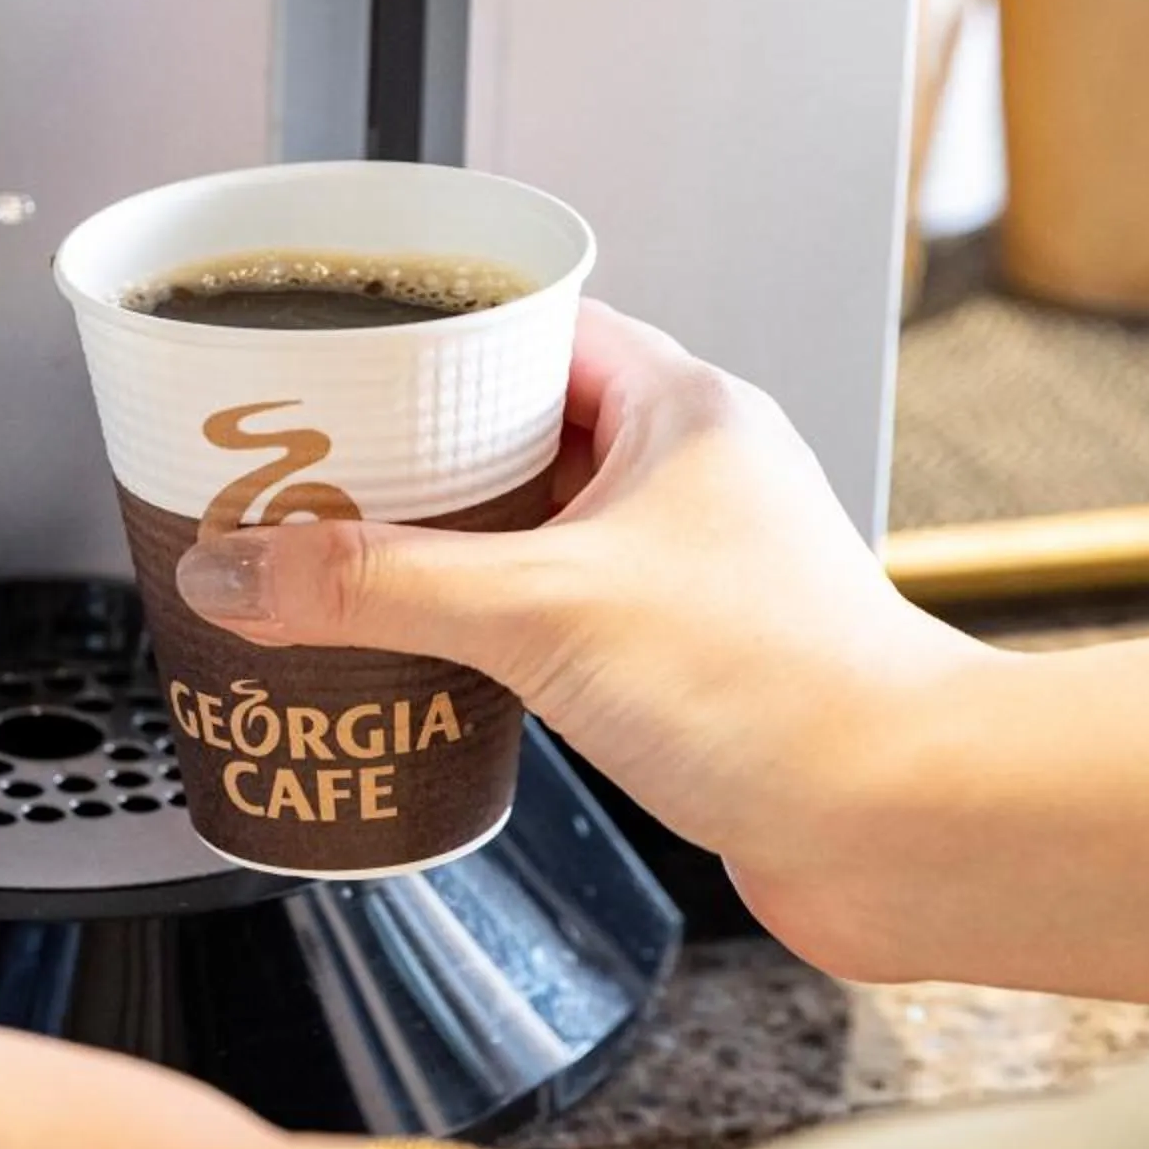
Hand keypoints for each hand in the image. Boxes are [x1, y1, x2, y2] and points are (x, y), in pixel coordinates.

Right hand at [169, 301, 983, 958]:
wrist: (905, 827)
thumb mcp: (544, 611)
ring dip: (443, 546)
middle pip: (512, 426)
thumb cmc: (787, 690)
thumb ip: (381, 586)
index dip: (421, 333)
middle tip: (306, 471)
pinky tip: (424, 661)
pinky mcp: (684, 657)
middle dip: (407, 452)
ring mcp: (690, 566)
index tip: (331, 357)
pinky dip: (485, 625)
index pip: (524, 321)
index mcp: (675, 408)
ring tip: (339, 564)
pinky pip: (555, 611)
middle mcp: (688, 474)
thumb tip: (242, 568)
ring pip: (534, 525)